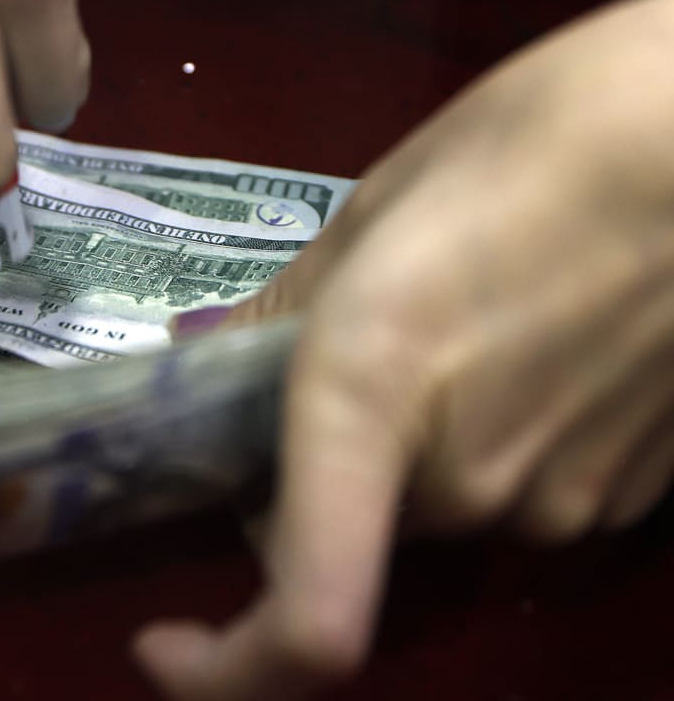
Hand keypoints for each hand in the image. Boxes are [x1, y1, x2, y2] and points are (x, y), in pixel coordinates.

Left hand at [138, 0, 673, 699]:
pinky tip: (521, 349)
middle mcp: (463, 483)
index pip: (307, 622)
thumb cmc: (537, 139)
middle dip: (308, 478)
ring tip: (445, 332)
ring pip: (430, 511)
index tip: (161, 641)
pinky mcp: (626, 497)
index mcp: (372, 395)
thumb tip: (205, 361)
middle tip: (317, 374)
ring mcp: (556, 501)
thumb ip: (282, 314)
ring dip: (403, 455)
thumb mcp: (373, 214)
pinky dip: (482, 449)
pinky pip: (510, 495)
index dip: (220, 669)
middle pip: (345, 530)